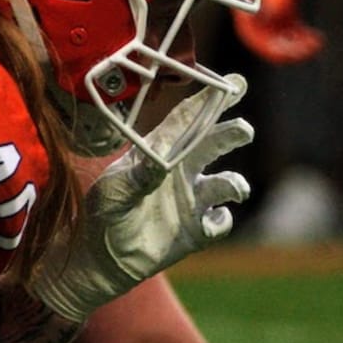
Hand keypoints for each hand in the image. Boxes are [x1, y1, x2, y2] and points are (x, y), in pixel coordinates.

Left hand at [34, 78, 253, 320]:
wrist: (98, 259)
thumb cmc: (101, 214)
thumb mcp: (113, 190)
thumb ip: (139, 175)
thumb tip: (162, 162)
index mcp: (158, 151)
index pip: (186, 121)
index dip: (207, 102)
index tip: (231, 84)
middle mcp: (180, 170)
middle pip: (213, 144)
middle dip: (232, 133)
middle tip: (243, 130)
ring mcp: (191, 200)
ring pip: (225, 183)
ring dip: (234, 183)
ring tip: (234, 189)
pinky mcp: (196, 231)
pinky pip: (220, 221)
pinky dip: (222, 220)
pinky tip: (212, 221)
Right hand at [234, 0, 324, 62]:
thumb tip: (277, 16)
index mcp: (244, 2)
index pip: (253, 36)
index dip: (269, 49)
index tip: (290, 51)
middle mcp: (255, 10)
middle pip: (267, 42)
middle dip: (287, 51)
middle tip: (309, 49)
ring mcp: (270, 10)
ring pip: (280, 39)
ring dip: (296, 46)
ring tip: (316, 43)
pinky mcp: (283, 6)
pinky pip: (290, 30)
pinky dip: (302, 37)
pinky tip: (317, 38)